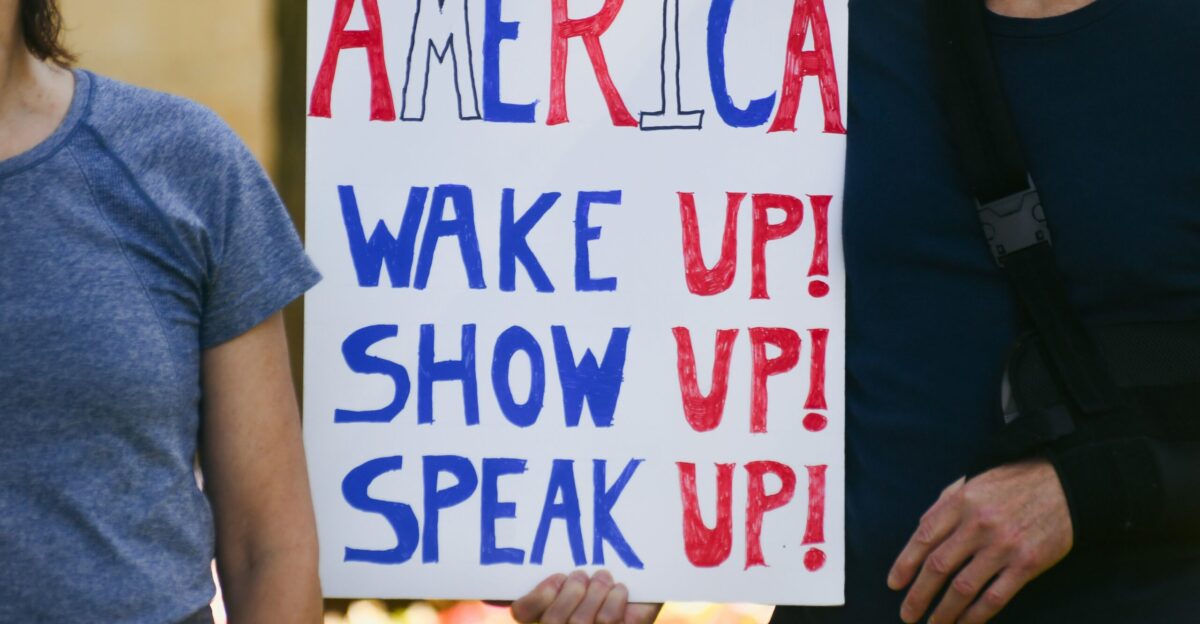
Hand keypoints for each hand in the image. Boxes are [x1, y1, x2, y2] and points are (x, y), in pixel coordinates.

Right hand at [511, 570, 661, 623]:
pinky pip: (610, 621)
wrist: (640, 591)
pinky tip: (620, 590)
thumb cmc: (599, 583)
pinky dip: (616, 599)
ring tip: (604, 577)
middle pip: (553, 619)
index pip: (522, 612)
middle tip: (583, 574)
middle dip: (572, 590)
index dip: (538, 596)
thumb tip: (492, 588)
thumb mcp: (572, 576)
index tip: (558, 577)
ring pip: (582, 621)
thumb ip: (546, 582)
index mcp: (546, 615)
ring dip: (596, 590)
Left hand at [887, 459, 1072, 623]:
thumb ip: (944, 505)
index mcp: (961, 502)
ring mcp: (1004, 546)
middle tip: (907, 614)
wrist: (1065, 484)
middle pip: (938, 567)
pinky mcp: (1027, 563)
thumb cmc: (1012, 483)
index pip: (923, 538)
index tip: (894, 584)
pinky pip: (995, 597)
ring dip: (944, 611)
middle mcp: (979, 524)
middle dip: (918, 595)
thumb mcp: (973, 482)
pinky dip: (976, 615)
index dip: (904, 564)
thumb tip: (920, 533)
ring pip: (963, 588)